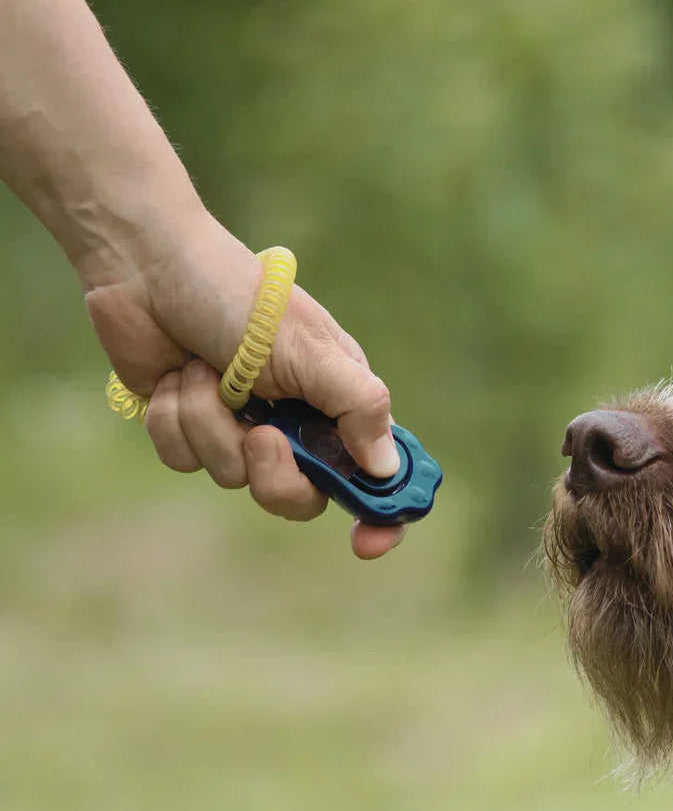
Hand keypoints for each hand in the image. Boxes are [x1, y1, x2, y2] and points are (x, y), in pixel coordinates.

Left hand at [85, 210, 406, 558]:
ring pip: (233, 478)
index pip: (376, 474)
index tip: (367, 543)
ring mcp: (241, 427)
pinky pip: (185, 461)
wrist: (149, 268)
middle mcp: (297, 422)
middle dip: (273, 474)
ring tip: (203, 372)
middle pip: (301, 497)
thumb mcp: (312, 351)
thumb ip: (359, 408)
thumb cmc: (241, 298)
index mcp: (340, 403)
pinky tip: (175, 377)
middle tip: (260, 435)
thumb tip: (385, 469)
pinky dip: (175, 420)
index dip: (380, 513)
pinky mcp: (190, 427)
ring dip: (210, 425)